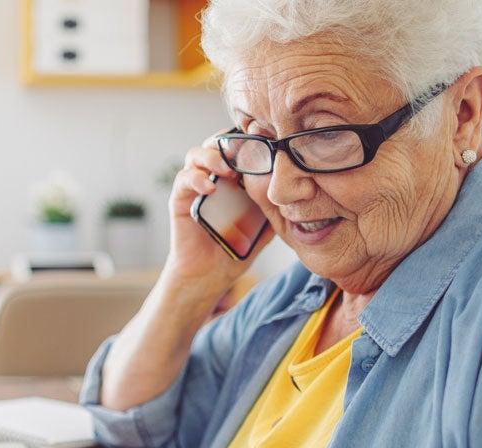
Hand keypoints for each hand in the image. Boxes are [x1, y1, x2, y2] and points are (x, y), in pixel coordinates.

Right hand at [165, 133, 275, 291]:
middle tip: (243, 153)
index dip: (248, 139)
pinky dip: (195, 178)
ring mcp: (195, 186)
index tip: (263, 143)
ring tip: (226, 169)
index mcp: (234, 178)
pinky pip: (183, 179)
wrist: (211, 275)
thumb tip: (300, 192)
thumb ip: (277, 206)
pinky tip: (209, 187)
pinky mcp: (181, 199)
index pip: (238, 146)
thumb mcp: (265, 225)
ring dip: (211, 156)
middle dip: (228, 142)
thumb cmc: (236, 248)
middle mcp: (213, 176)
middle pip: (216, 143)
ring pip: (196, 154)